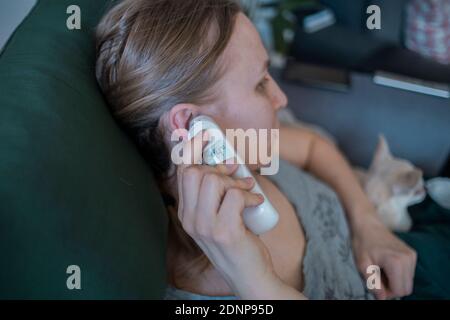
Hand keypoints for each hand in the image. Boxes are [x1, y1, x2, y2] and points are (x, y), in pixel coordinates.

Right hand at [176, 130, 275, 297]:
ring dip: (235, 181)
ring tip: (247, 191)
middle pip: (194, 172)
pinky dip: (250, 194)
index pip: (182, 172)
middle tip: (236, 174)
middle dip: (220, 168)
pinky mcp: (223, 231)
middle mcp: (190, 219)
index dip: (192, 149)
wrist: (248, 274)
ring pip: (213, 180)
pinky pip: (235, 195)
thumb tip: (227, 161)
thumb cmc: (237, 240)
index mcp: (186, 212)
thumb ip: (216, 193)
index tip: (204, 136)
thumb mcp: (219, 215)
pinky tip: (256, 203)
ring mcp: (204, 227)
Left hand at [352, 214, 416, 299]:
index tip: (375, 283)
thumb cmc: (362, 242)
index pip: (399, 291)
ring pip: (407, 282)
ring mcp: (412, 256)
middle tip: (376, 276)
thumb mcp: (362, 264)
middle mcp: (408, 259)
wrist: (367, 224)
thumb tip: (382, 298)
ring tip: (380, 268)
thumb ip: (373, 283)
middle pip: (406, 288)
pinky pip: (408, 273)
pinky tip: (385, 264)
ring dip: (394, 280)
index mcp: (396, 262)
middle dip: (391, 288)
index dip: (386, 292)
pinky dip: (397, 274)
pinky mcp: (412, 254)